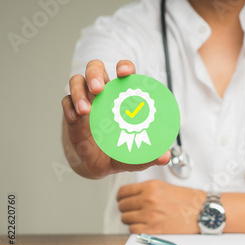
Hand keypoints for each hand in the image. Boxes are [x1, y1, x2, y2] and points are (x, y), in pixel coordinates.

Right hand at [61, 60, 169, 178]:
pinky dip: (70, 107)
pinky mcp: (71, 114)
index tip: (125, 73)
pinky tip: (76, 117)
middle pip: (95, 69)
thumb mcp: (134, 156)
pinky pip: (66, 102)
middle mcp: (103, 94)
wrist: (95, 164)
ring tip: (86, 110)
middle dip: (94, 73)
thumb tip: (165, 157)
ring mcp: (85, 101)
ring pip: (77, 82)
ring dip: (79, 92)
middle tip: (98, 89)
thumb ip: (148, 156)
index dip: (124, 67)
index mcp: (122, 97)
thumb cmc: (117, 151)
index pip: (123, 72)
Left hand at [117, 180, 205, 233]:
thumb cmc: (189, 200)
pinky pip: (133, 230)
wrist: (203, 211)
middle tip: (133, 210)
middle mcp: (148, 200)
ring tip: (141, 218)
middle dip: (126, 208)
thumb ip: (148, 189)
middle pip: (122, 206)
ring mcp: (150, 215)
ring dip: (131, 219)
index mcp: (151, 187)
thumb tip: (133, 195)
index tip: (123, 200)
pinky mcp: (153, 229)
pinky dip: (137, 229)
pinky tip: (145, 225)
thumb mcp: (165, 186)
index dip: (121, 197)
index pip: (123, 192)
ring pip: (125, 219)